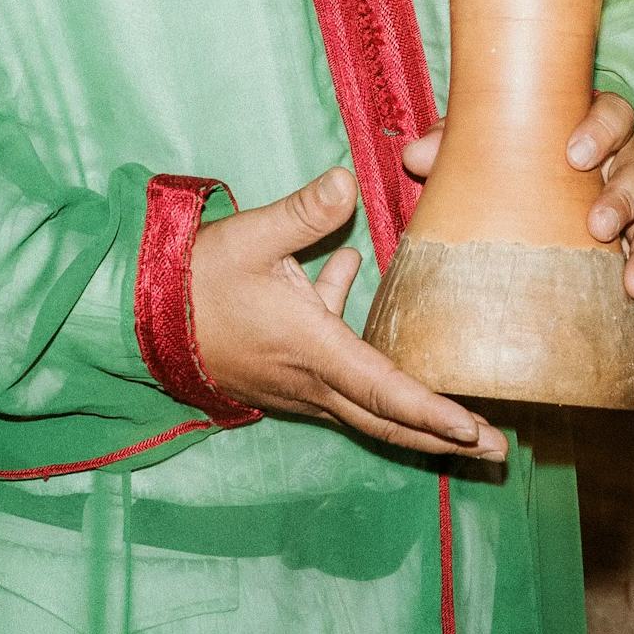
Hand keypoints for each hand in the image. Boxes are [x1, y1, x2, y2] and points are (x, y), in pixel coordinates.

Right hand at [186, 168, 503, 460]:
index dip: (432, 413)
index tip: (474, 429)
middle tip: (498, 450)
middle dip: (445, 439)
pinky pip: (340, 379)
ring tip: (463, 417)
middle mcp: (309, 381)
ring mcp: (295, 386)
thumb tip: (349, 182)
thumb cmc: (194, 279)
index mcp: (310, 350)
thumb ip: (303, 212)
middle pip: (387, 420)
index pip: (384, 391)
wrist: (135, 316)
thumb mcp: (249, 236)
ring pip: (367, 407)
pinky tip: (351, 278)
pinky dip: (369, 362)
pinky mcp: (284, 376)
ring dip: (415, 414)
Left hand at [402, 84, 633, 362]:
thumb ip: (454, 146)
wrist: (520, 193)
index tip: (576, 153)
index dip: (600, 130)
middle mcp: (624, 167)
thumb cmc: (508, 158)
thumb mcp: (483, 146)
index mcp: (593, 129)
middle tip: (600, 226)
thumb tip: (416, 157)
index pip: (613, 114)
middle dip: (624, 200)